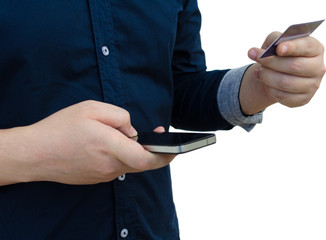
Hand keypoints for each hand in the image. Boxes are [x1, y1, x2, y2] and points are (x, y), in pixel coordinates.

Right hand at [1, 101, 174, 184]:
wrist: (35, 153)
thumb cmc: (61, 128)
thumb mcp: (91, 108)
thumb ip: (119, 116)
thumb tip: (133, 131)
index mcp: (109, 147)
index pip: (146, 159)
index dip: (165, 155)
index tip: (174, 148)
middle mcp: (109, 165)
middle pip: (142, 163)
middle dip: (153, 151)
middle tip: (157, 137)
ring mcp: (103, 175)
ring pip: (130, 165)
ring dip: (134, 152)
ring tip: (121, 136)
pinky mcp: (97, 178)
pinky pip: (117, 167)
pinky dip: (121, 156)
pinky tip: (109, 145)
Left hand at [239, 32, 325, 114]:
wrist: (277, 73)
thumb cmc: (278, 54)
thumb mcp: (276, 41)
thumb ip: (273, 40)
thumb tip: (264, 52)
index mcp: (316, 49)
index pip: (307, 47)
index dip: (293, 47)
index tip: (279, 48)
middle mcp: (318, 67)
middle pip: (294, 66)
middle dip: (271, 62)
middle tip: (254, 56)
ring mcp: (313, 85)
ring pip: (286, 83)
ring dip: (267, 76)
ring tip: (257, 72)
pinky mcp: (304, 99)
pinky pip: (283, 96)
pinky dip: (270, 89)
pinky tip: (265, 83)